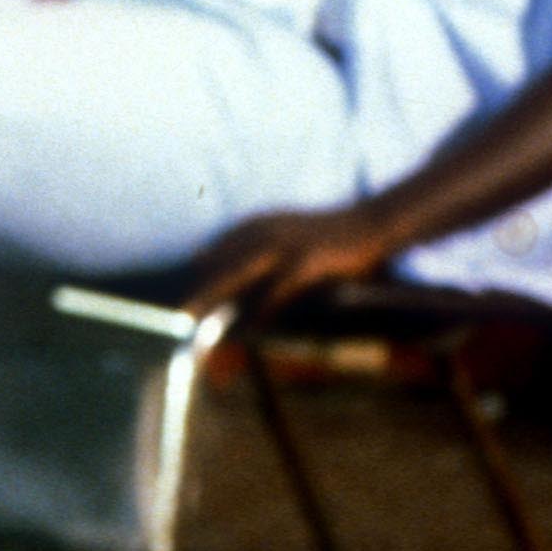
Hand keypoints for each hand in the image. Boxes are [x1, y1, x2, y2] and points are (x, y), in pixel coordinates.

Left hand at [186, 204, 398, 317]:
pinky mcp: (305, 261)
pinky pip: (276, 289)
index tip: (185, 287)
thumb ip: (265, 247)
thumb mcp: (290, 232)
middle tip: (180, 311)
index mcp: (260, 223)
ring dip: (216, 297)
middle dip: (200, 287)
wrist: (370, 224)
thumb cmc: (330, 234)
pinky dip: (261, 308)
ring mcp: (285, 245)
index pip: (220, 246)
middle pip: (223, 262)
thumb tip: (244, 274)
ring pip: (239, 273)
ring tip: (197, 318)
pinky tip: (250, 327)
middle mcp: (266, 231)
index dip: (203, 266)